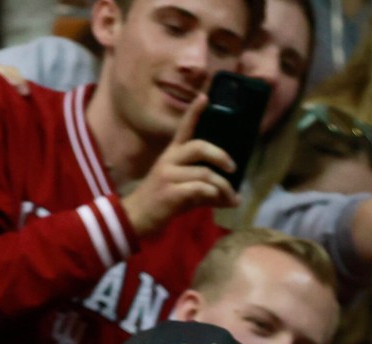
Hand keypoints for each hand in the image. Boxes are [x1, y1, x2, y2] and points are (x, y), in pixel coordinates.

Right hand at [118, 92, 238, 238]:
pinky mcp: (170, 193)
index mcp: (172, 154)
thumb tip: (234, 197)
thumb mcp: (184, 188)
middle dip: (220, 156)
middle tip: (233, 168)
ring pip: (204, 173)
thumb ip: (207, 188)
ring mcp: (169, 176)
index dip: (194, 112)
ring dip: (224, 186)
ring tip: (232, 198)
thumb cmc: (163, 201)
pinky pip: (199, 189)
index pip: (183, 128)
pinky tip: (220, 202)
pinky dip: (214, 195)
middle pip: (199, 146)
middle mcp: (170, 160)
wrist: (138, 218)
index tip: (205, 97)